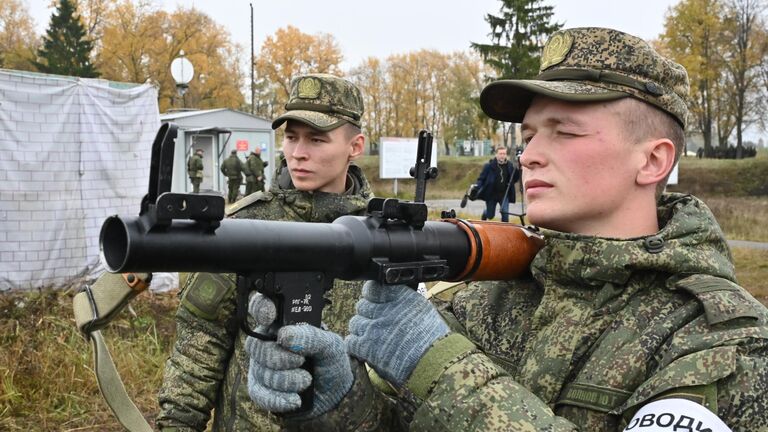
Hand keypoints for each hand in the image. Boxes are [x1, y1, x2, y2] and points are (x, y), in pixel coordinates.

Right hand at [245, 294, 352, 417]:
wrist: (334, 394)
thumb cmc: (330, 361)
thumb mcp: (330, 345)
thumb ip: (311, 337)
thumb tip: (284, 336)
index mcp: (283, 323)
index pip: (261, 307)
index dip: (259, 307)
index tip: (269, 317)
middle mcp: (267, 342)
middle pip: (255, 345)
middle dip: (278, 357)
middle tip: (301, 361)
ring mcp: (261, 365)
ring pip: (259, 371)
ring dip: (285, 380)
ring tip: (306, 381)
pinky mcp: (261, 389)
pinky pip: (259, 393)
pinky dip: (278, 398)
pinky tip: (294, 400)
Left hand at [346, 281, 448, 386]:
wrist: (435, 363)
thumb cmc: (434, 340)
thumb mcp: (423, 310)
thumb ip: (403, 302)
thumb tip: (389, 300)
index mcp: (400, 297)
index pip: (373, 288)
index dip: (372, 296)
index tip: (375, 302)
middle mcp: (385, 309)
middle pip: (362, 306)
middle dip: (367, 315)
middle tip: (376, 324)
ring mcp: (374, 328)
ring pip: (355, 323)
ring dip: (361, 330)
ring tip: (373, 339)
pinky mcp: (367, 347)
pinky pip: (351, 341)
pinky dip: (356, 346)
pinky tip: (366, 350)